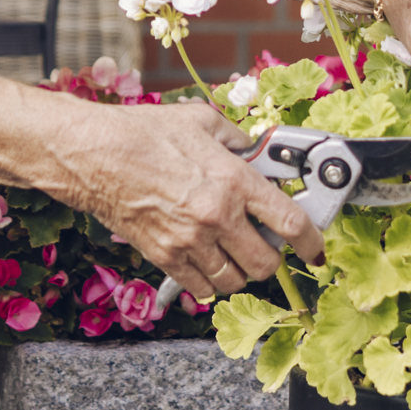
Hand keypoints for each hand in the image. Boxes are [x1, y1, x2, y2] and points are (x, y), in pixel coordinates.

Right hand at [70, 99, 319, 304]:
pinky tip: (206, 264)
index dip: (312, 241)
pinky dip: (209, 283)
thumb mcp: (201, 121)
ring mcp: (190, 241)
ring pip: (235, 281)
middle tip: (265, 245)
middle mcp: (217, 216)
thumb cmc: (143, 133)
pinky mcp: (165, 257)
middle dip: (272, 259)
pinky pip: (201, 288)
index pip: (291, 222)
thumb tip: (256, 150)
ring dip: (240, 272)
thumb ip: (237, 139)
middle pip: (266, 263)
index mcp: (234, 180)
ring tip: (233, 254)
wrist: (94, 154)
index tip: (315, 249)